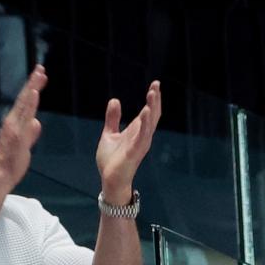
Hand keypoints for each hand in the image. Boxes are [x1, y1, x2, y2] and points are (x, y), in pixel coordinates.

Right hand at [0, 65, 47, 189]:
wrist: (2, 175)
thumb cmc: (12, 162)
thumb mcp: (25, 144)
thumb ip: (31, 133)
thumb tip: (36, 123)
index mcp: (14, 123)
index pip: (25, 103)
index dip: (32, 88)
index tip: (40, 76)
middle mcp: (12, 122)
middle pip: (24, 98)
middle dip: (33, 82)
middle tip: (41, 68)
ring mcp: (14, 127)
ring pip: (25, 104)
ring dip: (32, 88)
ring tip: (39, 74)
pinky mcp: (17, 134)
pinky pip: (24, 116)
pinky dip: (29, 103)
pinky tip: (34, 92)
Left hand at [95, 80, 160, 203]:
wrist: (109, 180)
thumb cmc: (111, 161)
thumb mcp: (109, 134)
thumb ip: (113, 119)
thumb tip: (115, 100)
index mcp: (137, 131)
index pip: (148, 112)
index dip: (152, 99)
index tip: (155, 84)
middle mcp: (142, 136)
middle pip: (153, 115)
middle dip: (155, 100)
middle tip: (156, 85)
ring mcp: (140, 144)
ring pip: (150, 123)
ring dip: (152, 108)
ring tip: (152, 93)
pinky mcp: (135, 152)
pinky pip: (143, 136)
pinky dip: (146, 124)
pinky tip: (146, 112)